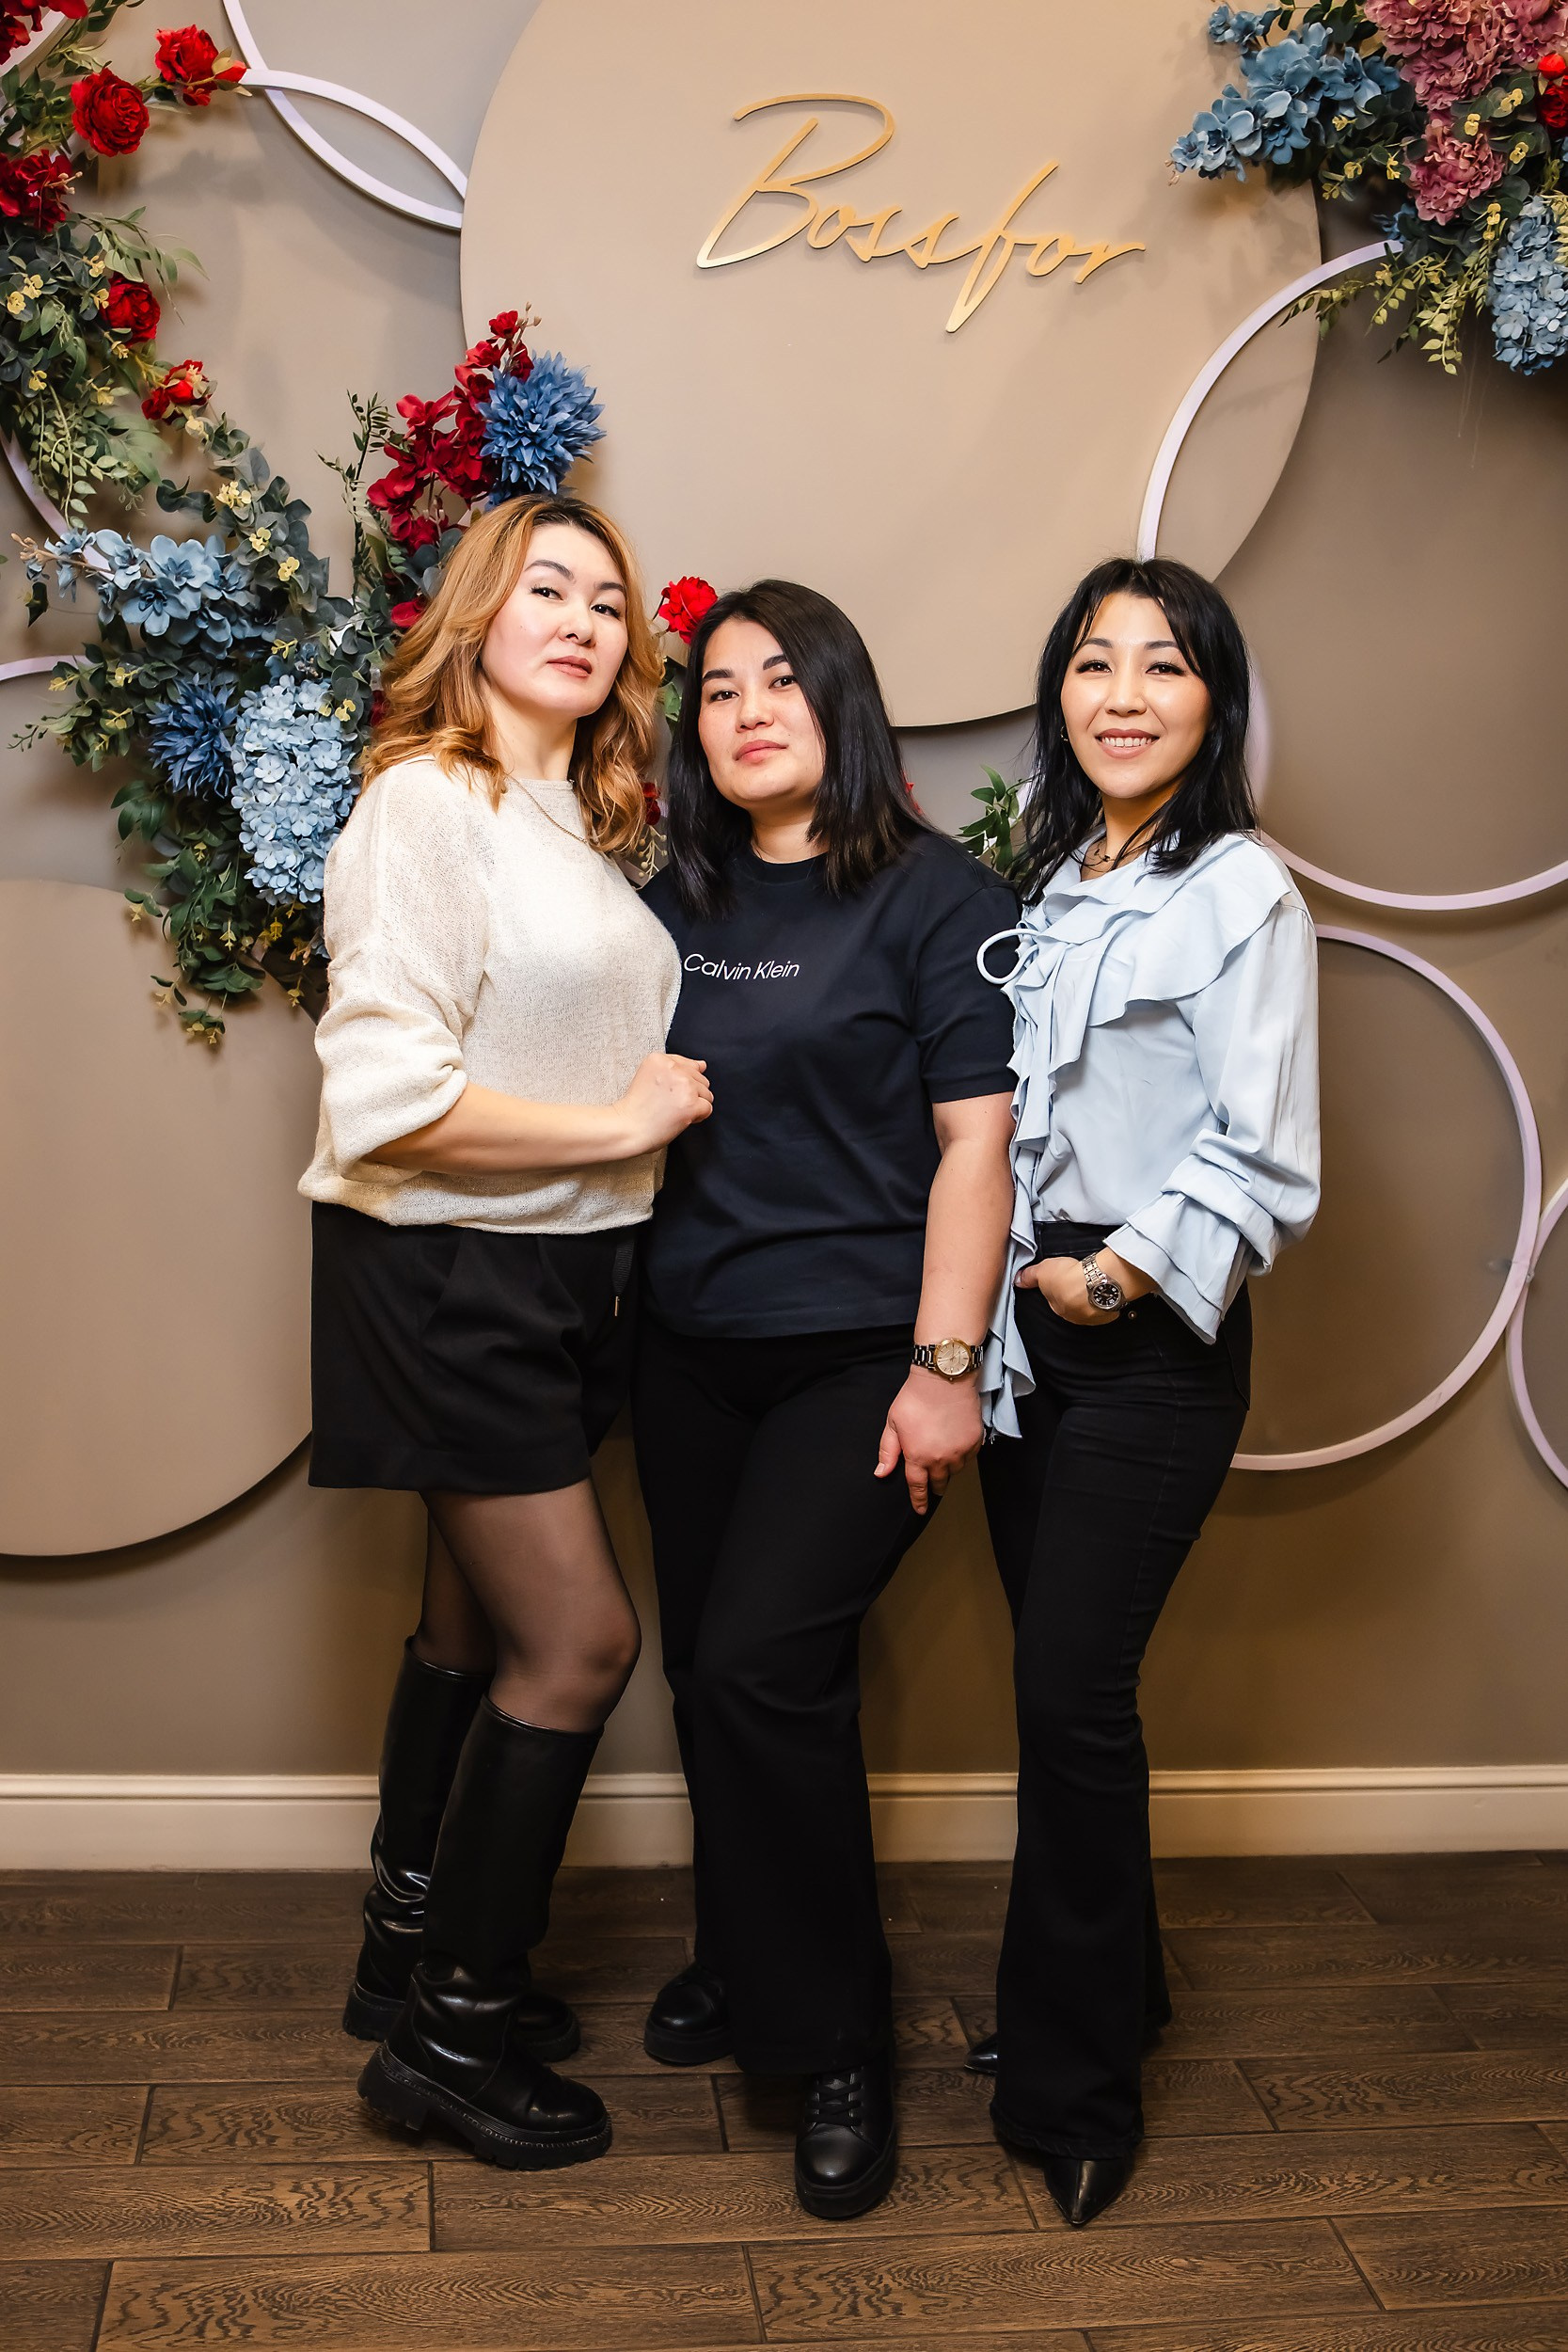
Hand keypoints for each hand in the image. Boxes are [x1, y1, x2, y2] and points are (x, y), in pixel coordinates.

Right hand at [618, 1054, 712, 1153]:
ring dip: (695, 1105)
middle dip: (690, 1093)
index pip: (689, 1065)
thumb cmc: (635, 1108)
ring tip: (674, 1111)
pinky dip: (698, 1117)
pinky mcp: (691, 1104)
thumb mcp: (649, 1077)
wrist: (627, 1128)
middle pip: (700, 1079)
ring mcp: (684, 1086)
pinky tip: (680, 1118)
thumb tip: (702, 1064)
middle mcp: (673, 1069)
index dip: (681, 1083)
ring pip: (707, 1093)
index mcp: (659, 1059)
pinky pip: (707, 1108)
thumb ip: (676, 1068)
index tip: (668, 1093)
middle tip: (669, 1104)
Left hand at [874, 1369, 982, 1515]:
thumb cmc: (915, 1398)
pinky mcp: (975, 1442)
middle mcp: (940, 1459)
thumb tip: (881, 1473)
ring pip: (955, 1472)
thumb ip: (888, 1451)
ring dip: (948, 1470)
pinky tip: (956, 1449)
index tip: (920, 1510)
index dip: (918, 1501)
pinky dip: (962, 1458)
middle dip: (934, 1486)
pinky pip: (969, 1459)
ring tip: (943, 1461)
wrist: (944, 1378)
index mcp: (918, 1457)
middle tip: (932, 1485)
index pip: (917, 1487)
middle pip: (939, 1483)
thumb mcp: (893, 1423)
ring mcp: (960, 1451)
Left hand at [1016, 1255, 1119, 1324]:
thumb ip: (1030, 1276)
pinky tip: (1105, 1288)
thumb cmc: (1070, 1278)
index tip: (1063, 1280)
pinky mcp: (1109, 1313)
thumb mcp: (1042, 1271)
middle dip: (1075, 1295)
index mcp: (1058, 1309)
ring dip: (1091, 1298)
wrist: (1096, 1281)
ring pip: (1090, 1308)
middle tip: (1078, 1279)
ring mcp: (1093, 1317)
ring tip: (1093, 1282)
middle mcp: (1075, 1317)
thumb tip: (1018, 1280)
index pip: (1054, 1301)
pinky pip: (1106, 1307)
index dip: (1057, 1289)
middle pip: (1073, 1306)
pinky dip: (1106, 1299)